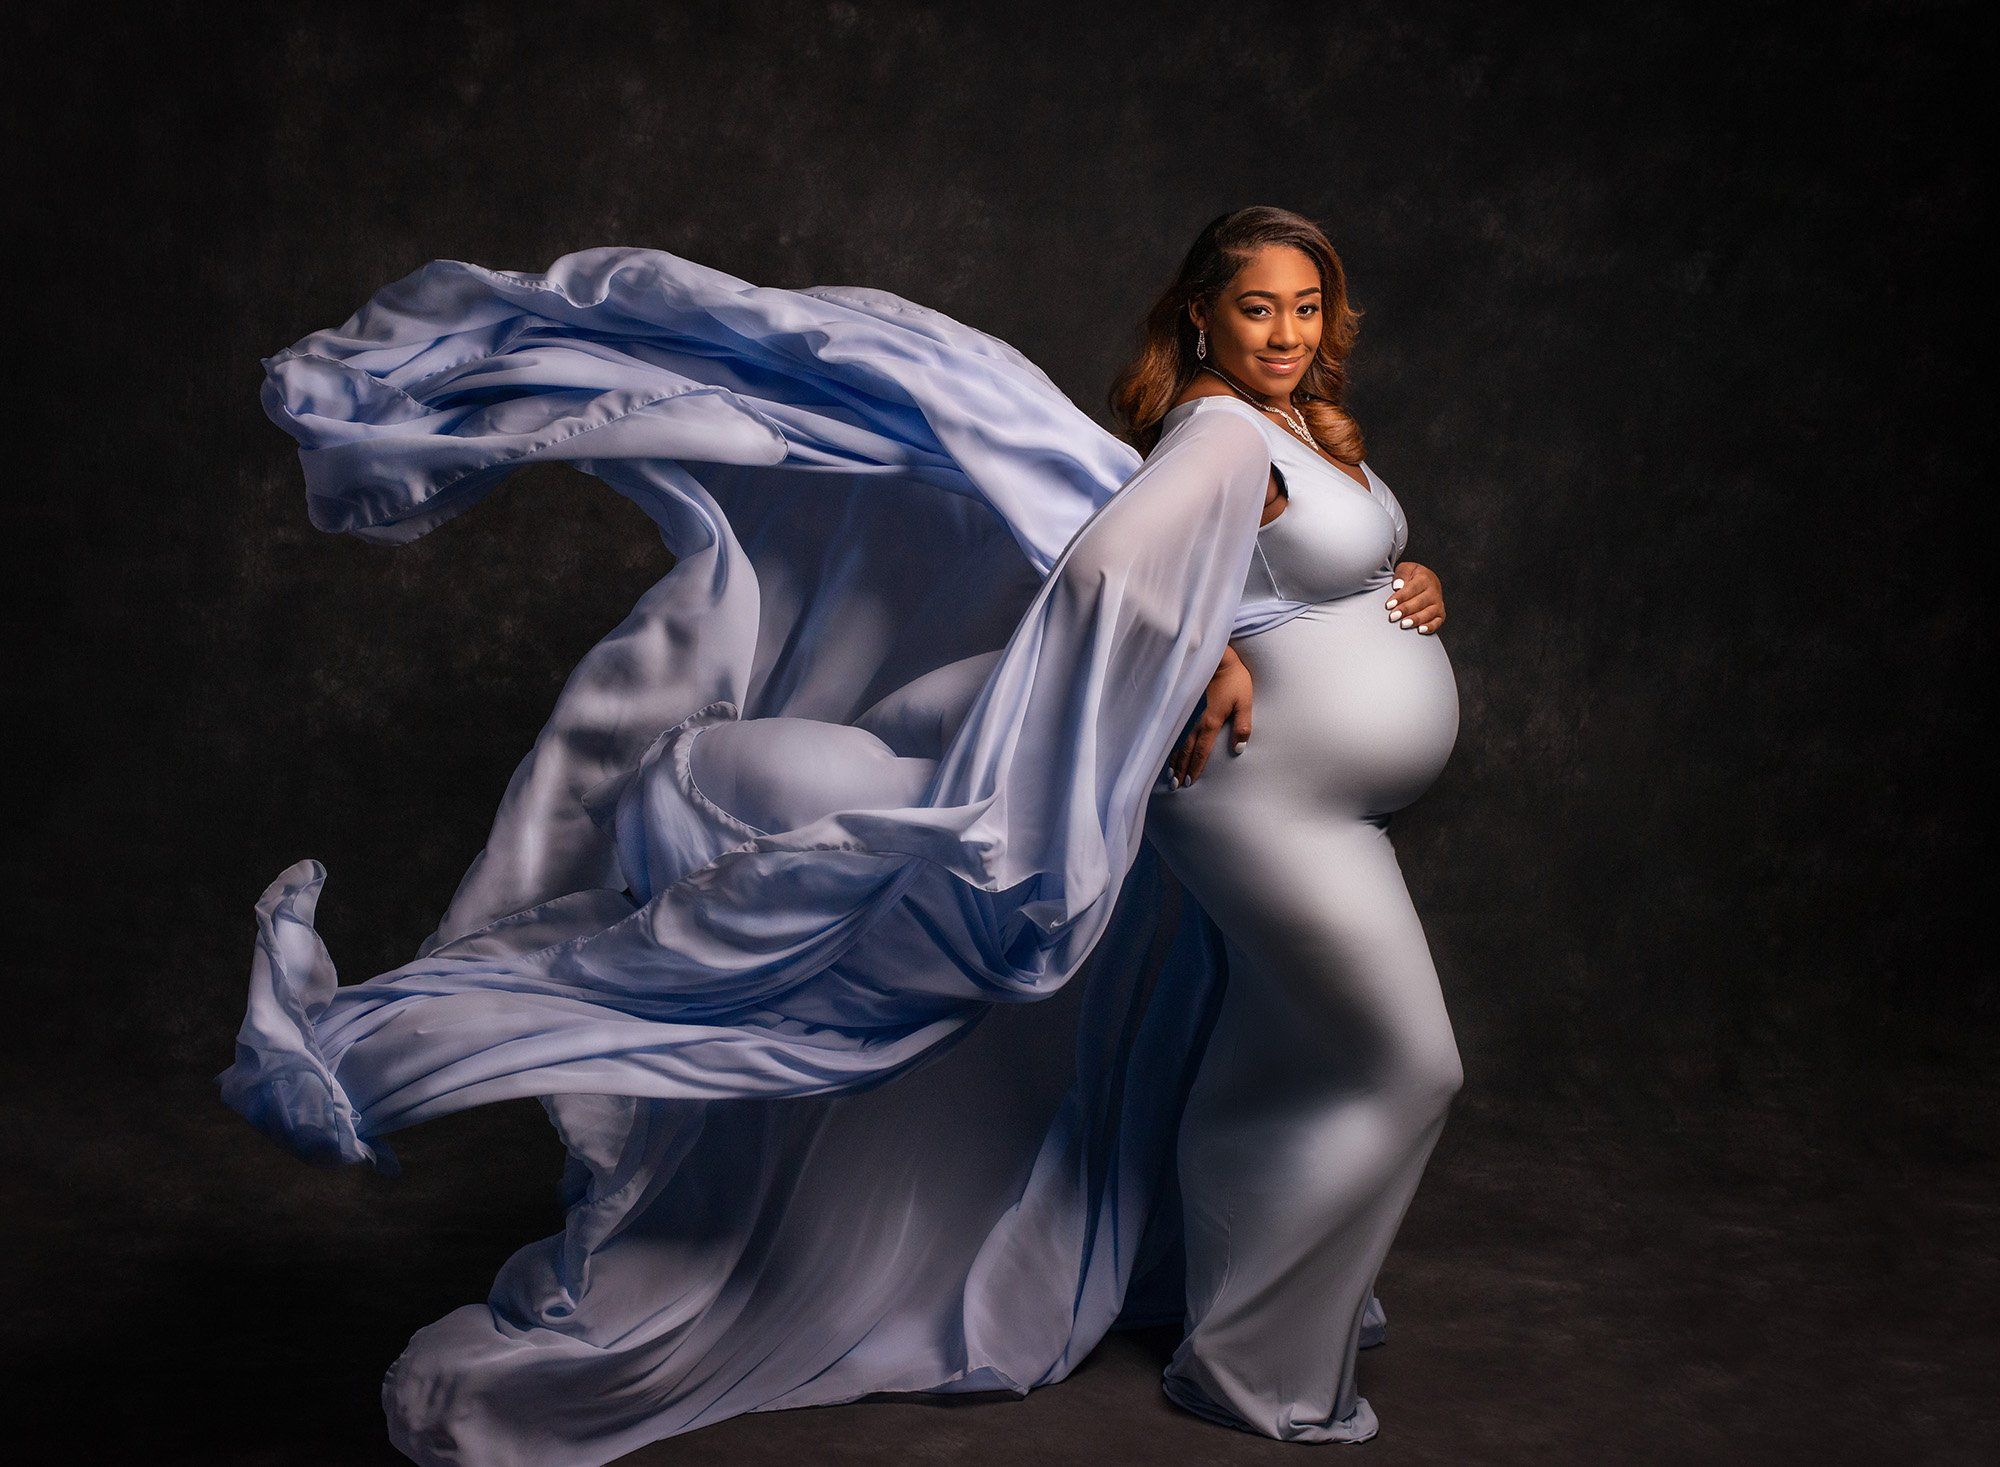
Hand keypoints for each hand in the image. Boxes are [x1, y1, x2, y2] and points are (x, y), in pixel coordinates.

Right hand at [1169, 647, 1252, 786]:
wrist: (1220, 659)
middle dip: (1181, 768)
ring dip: (1174, 759)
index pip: (1202, 751)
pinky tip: (1170, 751)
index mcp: (1211, 722)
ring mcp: (1191, 714)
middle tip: (1175, 785)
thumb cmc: (1235, 680)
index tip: (1189, 782)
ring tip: (1169, 774)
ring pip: (1180, 741)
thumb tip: (1239, 749)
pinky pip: (1178, 731)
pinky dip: (1174, 744)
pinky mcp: (1189, 707)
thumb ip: (1243, 726)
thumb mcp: (1245, 703)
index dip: (1195, 767)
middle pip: (1187, 750)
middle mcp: (1198, 721)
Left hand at [1386, 561, 1445, 632]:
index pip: (1411, 589)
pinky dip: (1430, 627)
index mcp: (1424, 578)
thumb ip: (1401, 574)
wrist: (1428, 581)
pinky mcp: (1440, 614)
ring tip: (1404, 624)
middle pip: (1419, 602)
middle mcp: (1434, 591)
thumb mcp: (1406, 569)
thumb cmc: (1414, 576)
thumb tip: (1398, 586)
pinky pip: (1437, 622)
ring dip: (1416, 620)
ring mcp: (1438, 603)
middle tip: (1393, 616)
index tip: (1389, 605)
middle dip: (1405, 610)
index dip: (1399, 598)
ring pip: (1428, 613)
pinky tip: (1420, 630)